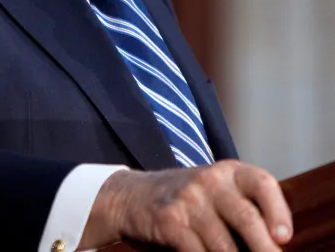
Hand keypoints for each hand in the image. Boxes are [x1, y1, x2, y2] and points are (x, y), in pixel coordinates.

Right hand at [81, 159, 292, 250]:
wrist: (131, 195)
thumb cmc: (188, 199)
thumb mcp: (217, 190)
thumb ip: (246, 206)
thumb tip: (276, 244)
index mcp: (228, 171)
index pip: (262, 184)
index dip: (278, 211)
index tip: (284, 238)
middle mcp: (208, 181)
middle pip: (246, 218)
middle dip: (264, 249)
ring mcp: (186, 200)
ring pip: (223, 245)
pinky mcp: (169, 221)